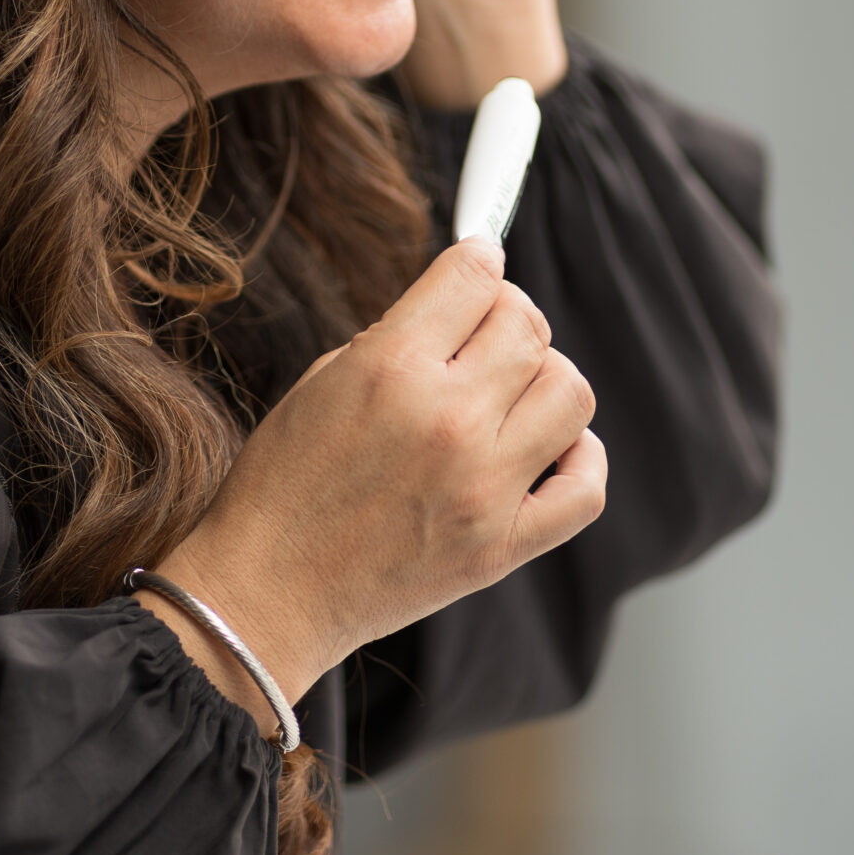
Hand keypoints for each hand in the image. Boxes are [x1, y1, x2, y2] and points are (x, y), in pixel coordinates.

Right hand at [145, 240, 605, 734]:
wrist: (267, 594)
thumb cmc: (283, 486)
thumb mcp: (323, 382)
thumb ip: (399, 336)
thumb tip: (464, 307)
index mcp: (391, 369)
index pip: (475, 276)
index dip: (480, 259)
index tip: (481, 265)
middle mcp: (447, 421)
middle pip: (529, 327)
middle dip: (508, 317)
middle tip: (485, 335)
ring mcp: (484, 488)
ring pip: (571, 392)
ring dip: (545, 380)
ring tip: (510, 395)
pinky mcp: (503, 546)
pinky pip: (586, 488)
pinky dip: (580, 457)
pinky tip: (549, 449)